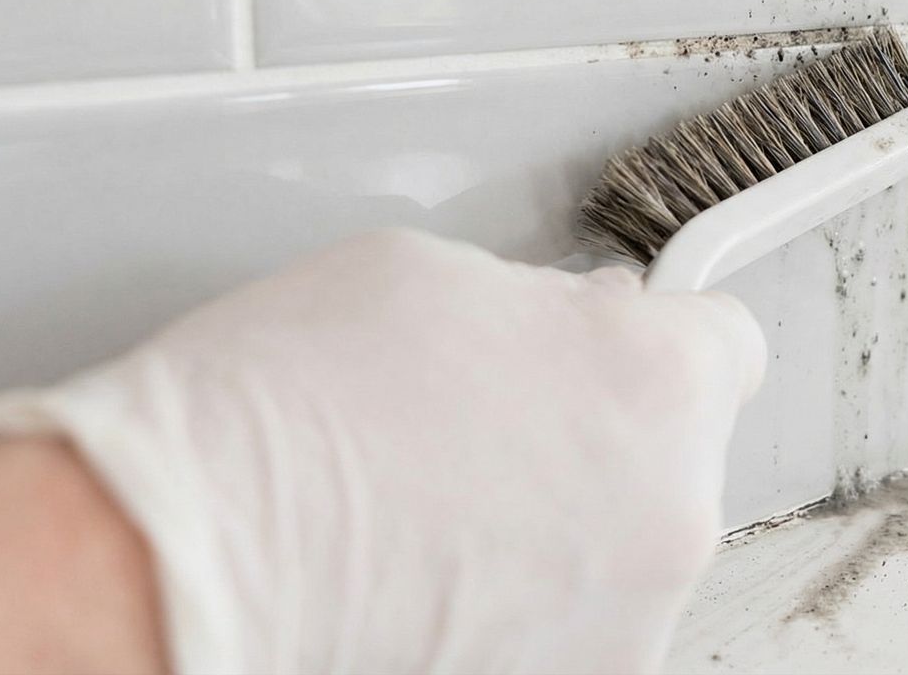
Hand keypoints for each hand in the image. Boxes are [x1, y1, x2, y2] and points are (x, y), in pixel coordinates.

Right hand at [0, 229, 766, 673]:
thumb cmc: (280, 419)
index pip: (726, 344)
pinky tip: (429, 578)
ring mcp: (626, 625)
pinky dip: (522, 607)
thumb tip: (566, 332)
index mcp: (657, 382)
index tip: (616, 350)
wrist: (180, 565)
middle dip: (601, 436)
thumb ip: (540, 311)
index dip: (658, 340)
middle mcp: (671, 512)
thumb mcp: (429, 281)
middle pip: (674, 456)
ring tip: (435, 514)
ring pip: (623, 552)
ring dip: (562, 530)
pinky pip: (572, 626)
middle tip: (488, 428)